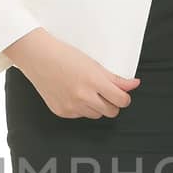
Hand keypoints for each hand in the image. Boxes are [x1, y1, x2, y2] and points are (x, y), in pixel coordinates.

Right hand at [7, 28, 140, 118]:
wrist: (38, 57)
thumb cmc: (64, 56)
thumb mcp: (94, 64)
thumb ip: (115, 79)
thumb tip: (133, 85)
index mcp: (93, 81)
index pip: (121, 100)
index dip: (124, 98)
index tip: (122, 94)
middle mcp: (83, 96)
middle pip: (111, 112)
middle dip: (112, 104)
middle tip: (105, 93)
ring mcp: (71, 106)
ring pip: (96, 115)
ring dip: (96, 107)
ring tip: (87, 92)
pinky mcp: (61, 112)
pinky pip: (80, 116)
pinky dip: (81, 108)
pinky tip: (73, 95)